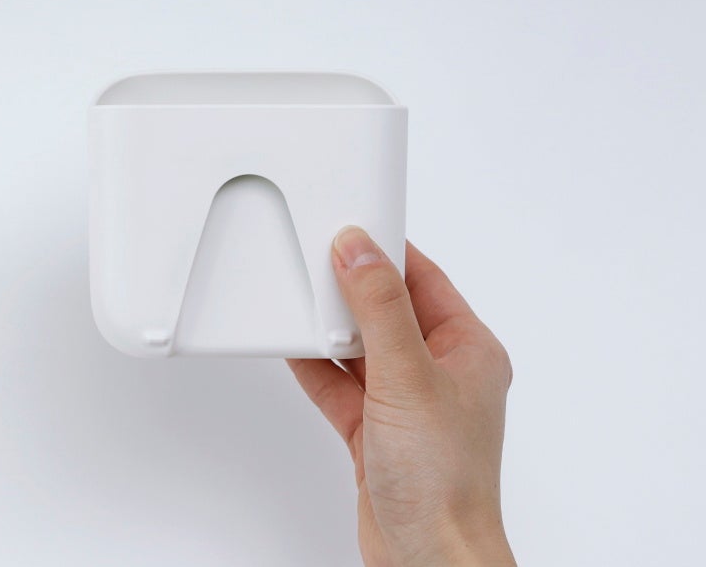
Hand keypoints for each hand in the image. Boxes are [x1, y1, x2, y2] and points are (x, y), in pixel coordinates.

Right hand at [288, 227, 514, 565]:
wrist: (427, 555)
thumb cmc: (444, 481)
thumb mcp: (406, 376)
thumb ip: (379, 309)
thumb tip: (358, 251)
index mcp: (468, 350)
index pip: (425, 280)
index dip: (386, 251)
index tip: (350, 228)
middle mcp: (439, 374)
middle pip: (388, 310)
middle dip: (350, 288)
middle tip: (316, 261)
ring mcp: (405, 404)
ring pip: (360, 348)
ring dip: (328, 329)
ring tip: (297, 301)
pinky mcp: (374, 432)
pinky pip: (339, 385)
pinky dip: (315, 367)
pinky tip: (293, 349)